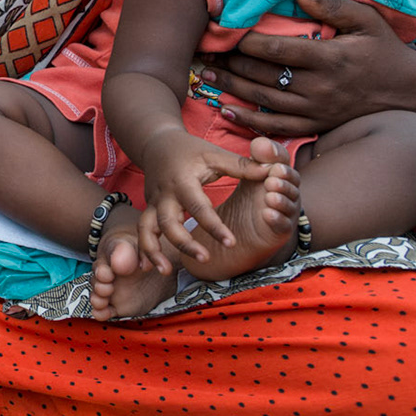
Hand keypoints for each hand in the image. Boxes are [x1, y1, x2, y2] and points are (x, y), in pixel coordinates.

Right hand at [135, 129, 277, 268]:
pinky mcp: (149, 209)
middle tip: (205, 258)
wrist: (157, 144)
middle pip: (169, 222)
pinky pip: (142, 231)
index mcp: (183, 181)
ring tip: (166, 271)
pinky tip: (146, 267)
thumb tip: (272, 172)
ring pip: (148, 228)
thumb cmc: (191, 151)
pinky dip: (143, 249)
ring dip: (153, 250)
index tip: (231, 243)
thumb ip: (241, 166)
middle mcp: (165, 194)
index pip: (198, 206)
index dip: (214, 226)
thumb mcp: (214, 154)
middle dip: (185, 242)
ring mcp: (154, 203)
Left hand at [203, 0, 415, 135]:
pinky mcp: (317, 126)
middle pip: (264, 76)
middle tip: (204, 54)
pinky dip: (249, 121)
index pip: (278, 50)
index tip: (224, 33)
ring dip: (232, 89)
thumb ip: (333, 6)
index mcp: (330, 59)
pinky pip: (277, 127)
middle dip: (231, 64)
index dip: (246, 43)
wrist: (410, 92)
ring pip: (265, 100)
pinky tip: (226, 112)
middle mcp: (320, 88)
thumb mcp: (367, 21)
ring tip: (205, 76)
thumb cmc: (385, 50)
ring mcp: (317, 110)